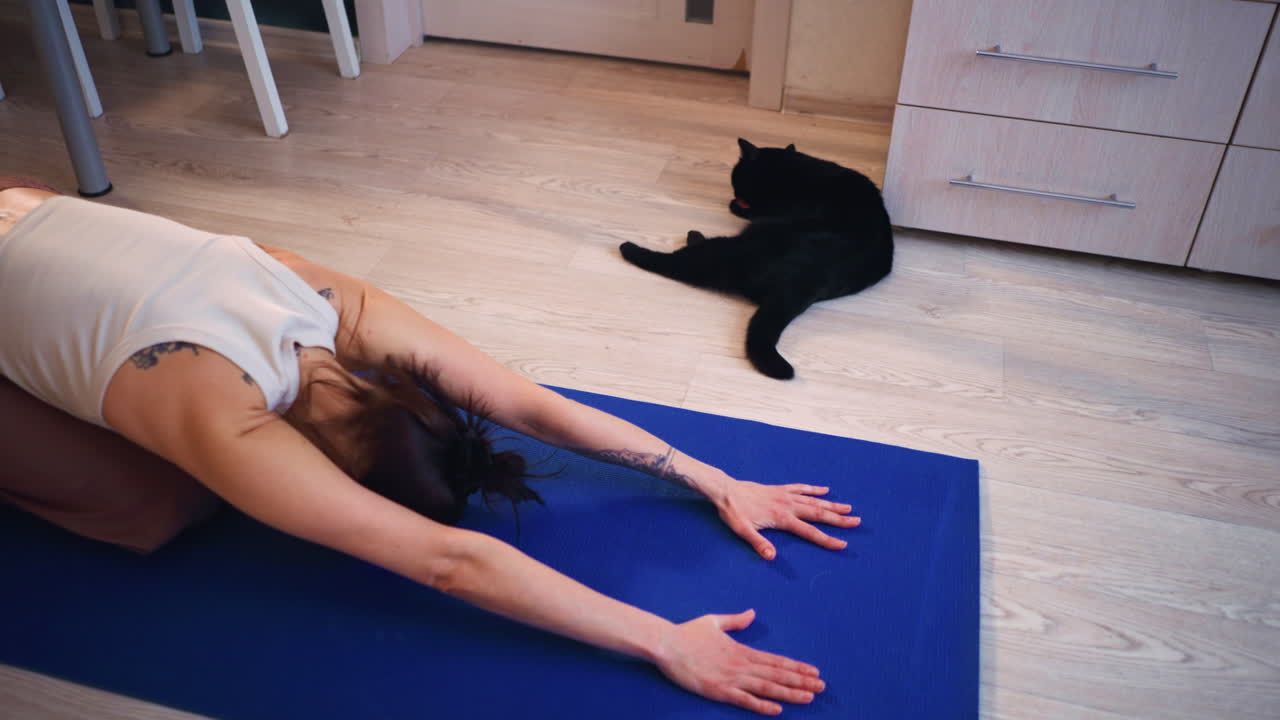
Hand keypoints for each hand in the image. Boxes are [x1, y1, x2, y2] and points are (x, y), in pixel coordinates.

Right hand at [655, 609, 824, 714]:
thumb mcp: (714, 621)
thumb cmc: (688, 632)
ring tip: (809, 697)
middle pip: (777, 674)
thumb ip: (736, 620)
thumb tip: (752, 613)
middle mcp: (741, 664)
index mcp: (742, 650)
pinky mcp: (719, 690)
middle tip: (822, 686)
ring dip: (790, 692)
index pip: (776, 660)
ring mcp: (731, 678)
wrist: (667, 644)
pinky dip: (762, 705)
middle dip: (801, 681)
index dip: (796, 667)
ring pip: (767, 687)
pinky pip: (745, 700)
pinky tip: (778, 710)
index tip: (814, 671)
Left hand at [716, 482, 859, 559]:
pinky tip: (825, 490)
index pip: (810, 531)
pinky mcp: (779, 489)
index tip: (842, 544)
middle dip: (839, 519)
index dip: (827, 539)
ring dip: (831, 504)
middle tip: (857, 522)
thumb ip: (758, 543)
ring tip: (848, 507)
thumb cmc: (733, 512)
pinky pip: (801, 488)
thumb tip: (772, 557)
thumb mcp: (743, 530)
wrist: (725, 490)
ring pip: (813, 500)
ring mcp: (785, 495)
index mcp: (782, 518)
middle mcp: (788, 505)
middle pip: (818, 513)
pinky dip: (814, 489)